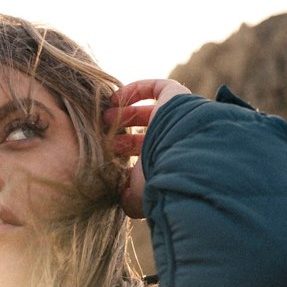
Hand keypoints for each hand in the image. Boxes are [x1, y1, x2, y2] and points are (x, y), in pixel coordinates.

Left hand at [105, 79, 192, 217]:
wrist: (183, 154)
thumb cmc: (161, 179)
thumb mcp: (141, 195)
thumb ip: (130, 199)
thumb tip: (122, 199)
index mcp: (169, 162)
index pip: (148, 155)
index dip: (127, 153)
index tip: (108, 155)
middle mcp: (175, 139)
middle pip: (148, 133)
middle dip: (124, 134)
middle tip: (103, 137)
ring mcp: (178, 117)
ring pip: (150, 112)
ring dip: (125, 114)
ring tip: (104, 119)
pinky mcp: (177, 96)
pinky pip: (156, 87)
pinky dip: (135, 90)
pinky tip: (114, 99)